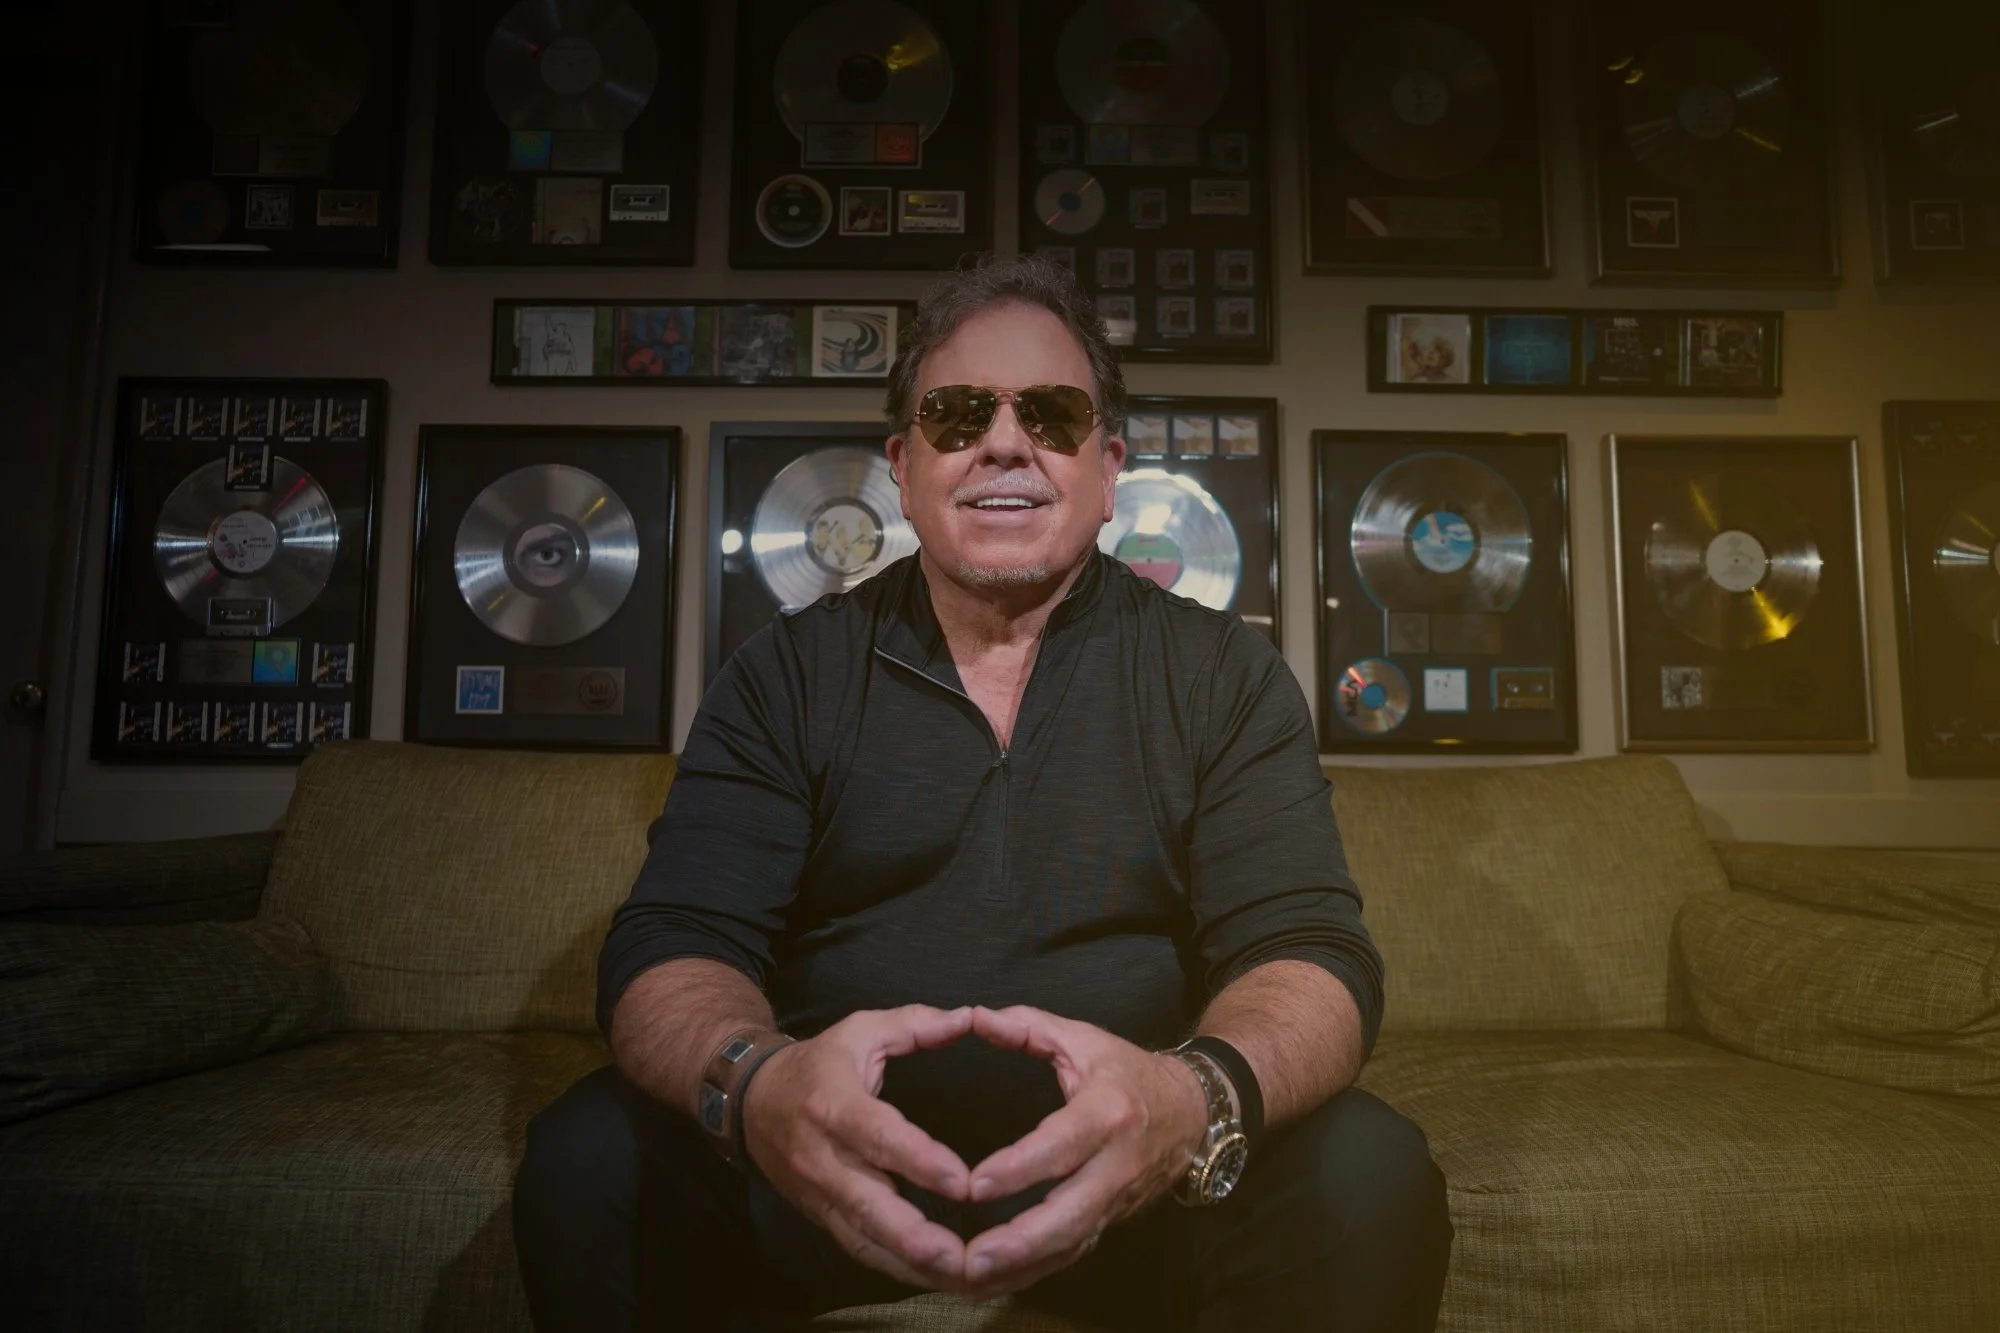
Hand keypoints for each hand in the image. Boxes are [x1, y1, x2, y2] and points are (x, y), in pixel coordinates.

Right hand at [742, 1005, 977, 1288]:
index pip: (876, 1137)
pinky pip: (857, 1248)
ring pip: (861, 1237)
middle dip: (913, 1235)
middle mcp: (822, 1155)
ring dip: (909, 1263)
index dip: (917, 1161)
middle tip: (959, 1256)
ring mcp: (817, 1192)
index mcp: (833, 1103)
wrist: (748, 1099)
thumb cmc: (817, 1064)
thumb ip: (915, 1024)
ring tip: (959, 1276)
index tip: (962, 1182)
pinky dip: (894, 1268)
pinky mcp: (819, 1215)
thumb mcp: (860, 1030)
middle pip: (865, 1203)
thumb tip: (968, 1018)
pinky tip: (934, 1278)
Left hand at [955, 1005, 1208, 1298]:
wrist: (1194, 1110)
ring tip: (975, 1276)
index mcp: (1108, 1111)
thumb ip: (1026, 1026)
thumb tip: (975, 1017)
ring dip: (1025, 1266)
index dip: (1020, 1169)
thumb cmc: (1127, 1072)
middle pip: (1071, 1212)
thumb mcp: (1083, 1038)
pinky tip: (999, 1280)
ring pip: (1074, 1242)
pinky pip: (1075, 1252)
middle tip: (974, 1255)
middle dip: (1022, 1240)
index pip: (1062, 1146)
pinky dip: (1038, 1270)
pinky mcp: (1114, 1219)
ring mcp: (1118, 1198)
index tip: (975, 1185)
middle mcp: (1117, 1163)